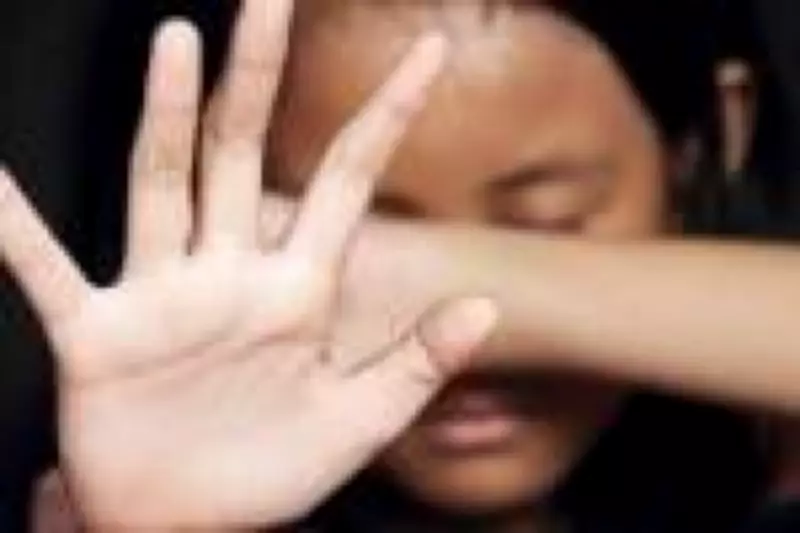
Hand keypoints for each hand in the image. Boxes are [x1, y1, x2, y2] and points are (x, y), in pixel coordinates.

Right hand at [0, 1, 496, 528]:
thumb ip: (417, 363)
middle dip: (259, 78)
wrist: (195, 527)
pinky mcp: (100, 337)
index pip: (347, 179)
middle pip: (244, 154)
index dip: (387, 114)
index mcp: (300, 288)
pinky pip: (50, 273)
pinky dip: (16, 231)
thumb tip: (484, 308)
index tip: (430, 50)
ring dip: (166, 117)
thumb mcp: (361, 421)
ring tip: (176, 45)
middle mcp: (231, 274)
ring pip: (163, 187)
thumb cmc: (275, 474)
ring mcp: (164, 298)